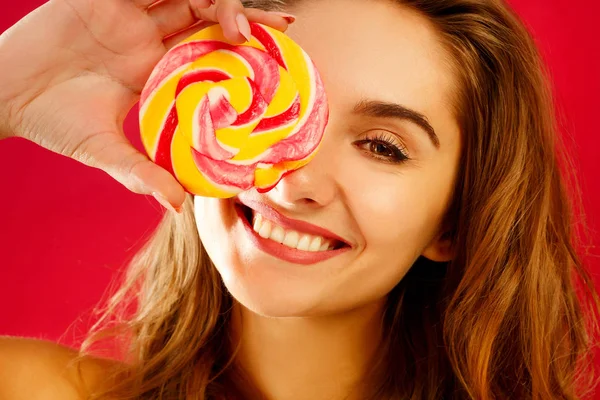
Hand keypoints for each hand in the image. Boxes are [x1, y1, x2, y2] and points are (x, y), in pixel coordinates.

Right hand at [0, 0, 292, 210]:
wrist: (4, 96)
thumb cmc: (54, 123)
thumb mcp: (107, 152)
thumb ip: (143, 174)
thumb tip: (180, 206)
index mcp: (155, 71)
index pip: (209, 54)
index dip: (243, 53)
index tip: (276, 61)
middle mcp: (147, 38)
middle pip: (208, 17)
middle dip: (246, 19)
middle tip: (280, 31)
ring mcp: (127, 14)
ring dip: (219, 4)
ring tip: (241, 27)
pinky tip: (201, 0)